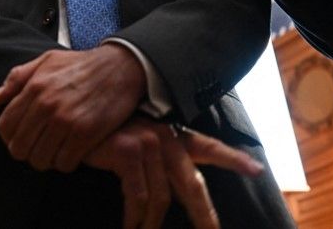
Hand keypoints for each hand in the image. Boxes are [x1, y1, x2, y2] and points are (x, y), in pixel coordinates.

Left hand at [0, 45, 145, 171]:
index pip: (5, 126)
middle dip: (27, 152)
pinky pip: (64, 163)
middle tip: (39, 147)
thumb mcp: (47, 61)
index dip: (10, 138)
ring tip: (55, 151)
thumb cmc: (83, 64)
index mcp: (34, 87)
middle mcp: (46, 105)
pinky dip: (65, 162)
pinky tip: (71, 152)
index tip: (22, 138)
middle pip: (20, 148)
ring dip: (46, 159)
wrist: (121, 67)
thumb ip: (18, 77)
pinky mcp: (85, 133)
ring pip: (40, 159)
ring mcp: (66, 121)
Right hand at [86, 117, 263, 228]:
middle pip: (192, 184)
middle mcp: (164, 137)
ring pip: (161, 198)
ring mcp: (147, 143)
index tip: (256, 170)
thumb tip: (172, 192)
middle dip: (204, 215)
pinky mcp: (128, 152)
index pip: (208, 147)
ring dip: (152, 224)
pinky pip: (137, 197)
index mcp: (171, 134)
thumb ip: (157, 159)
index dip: (232, 159)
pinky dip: (133, 217)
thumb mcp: (136, 138)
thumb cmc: (106, 130)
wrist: (76, 113)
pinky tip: (129, 226)